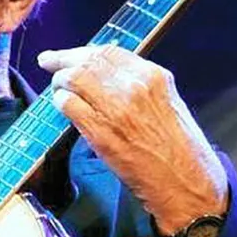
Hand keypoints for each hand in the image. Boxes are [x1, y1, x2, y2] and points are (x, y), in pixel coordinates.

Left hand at [38, 45, 227, 234]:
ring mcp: (116, 108)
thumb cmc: (180, 150)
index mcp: (154, 77)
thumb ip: (141, 87)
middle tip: (49, 62)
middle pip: (87, 61)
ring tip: (57, 89)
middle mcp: (134, 87)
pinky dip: (60, 103)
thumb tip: (108, 78)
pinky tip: (63, 108)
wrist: (187, 184)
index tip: (70, 54)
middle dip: (63, 60)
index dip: (83, 51)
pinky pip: (69, 105)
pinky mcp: (100, 132)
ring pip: (73, 78)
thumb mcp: (169, 104)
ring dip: (59, 82)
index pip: (109, 52)